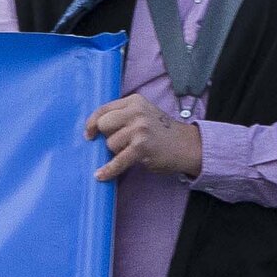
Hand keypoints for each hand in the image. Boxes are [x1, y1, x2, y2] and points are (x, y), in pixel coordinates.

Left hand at [85, 96, 204, 183]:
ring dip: (117, 151)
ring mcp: (139, 129)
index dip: (92, 123)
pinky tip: (100, 175)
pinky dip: (108, 170)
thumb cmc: (162, 132)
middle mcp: (136, 112)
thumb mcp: (144, 113)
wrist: (187, 145)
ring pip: (110, 143)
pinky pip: (117, 161)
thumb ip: (123, 115)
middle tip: (119, 143)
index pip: (103, 109)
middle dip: (107, 137)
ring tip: (133, 151)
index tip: (89, 134)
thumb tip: (95, 127)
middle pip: (103, 125)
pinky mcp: (141, 147)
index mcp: (134, 101)